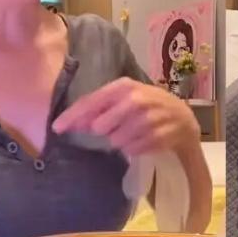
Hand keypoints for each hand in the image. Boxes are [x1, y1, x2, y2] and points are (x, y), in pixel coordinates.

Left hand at [52, 78, 199, 156]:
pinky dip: (133, 148)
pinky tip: (142, 139)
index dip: (72, 116)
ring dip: (119, 141)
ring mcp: (149, 119)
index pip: (91, 102)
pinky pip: (131, 150)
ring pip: (116, 141)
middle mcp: (136, 100)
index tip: (57, 128)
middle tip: (113, 128)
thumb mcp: (124, 97)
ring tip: (132, 132)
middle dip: (104, 131)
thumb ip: (98, 107)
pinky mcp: (158, 136)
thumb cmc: (146, 104)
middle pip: (101, 127)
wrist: (181, 116)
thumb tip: (70, 123)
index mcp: (124, 86)